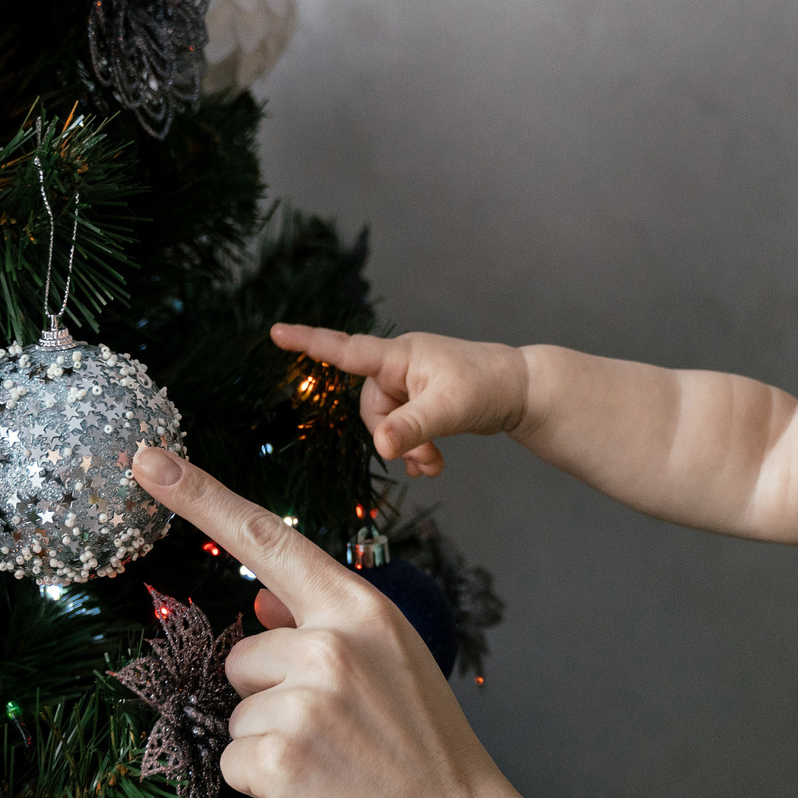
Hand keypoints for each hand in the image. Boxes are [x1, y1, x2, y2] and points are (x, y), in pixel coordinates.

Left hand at [130, 444, 530, 797]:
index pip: (269, 540)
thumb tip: (261, 602)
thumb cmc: (428, 760)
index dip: (200, 497)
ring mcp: (303, 701)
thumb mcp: (395, 668)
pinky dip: (265, 790)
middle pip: (242, 656)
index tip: (147, 461)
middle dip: (269, 699)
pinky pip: (233, 763)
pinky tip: (320, 796)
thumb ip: (326, 629)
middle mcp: (329, 643)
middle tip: (339, 738)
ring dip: (269, 748)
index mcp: (361, 611)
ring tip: (336, 768)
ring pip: (235, 715)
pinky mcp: (279, 758)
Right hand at [270, 323, 528, 477]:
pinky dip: (413, 447)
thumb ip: (411, 428)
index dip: (310, 342)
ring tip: (433, 465)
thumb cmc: (487, 387)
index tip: (276, 332)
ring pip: (387, 423)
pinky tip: (431, 464)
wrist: (521, 392)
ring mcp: (411, 383)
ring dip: (405, 448)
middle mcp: (400, 366)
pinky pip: (402, 427)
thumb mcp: (447, 410)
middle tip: (424, 461)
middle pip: (370, 407)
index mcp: (399, 356)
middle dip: (390, 437)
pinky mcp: (422, 400)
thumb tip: (381, 446)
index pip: (346, 349)